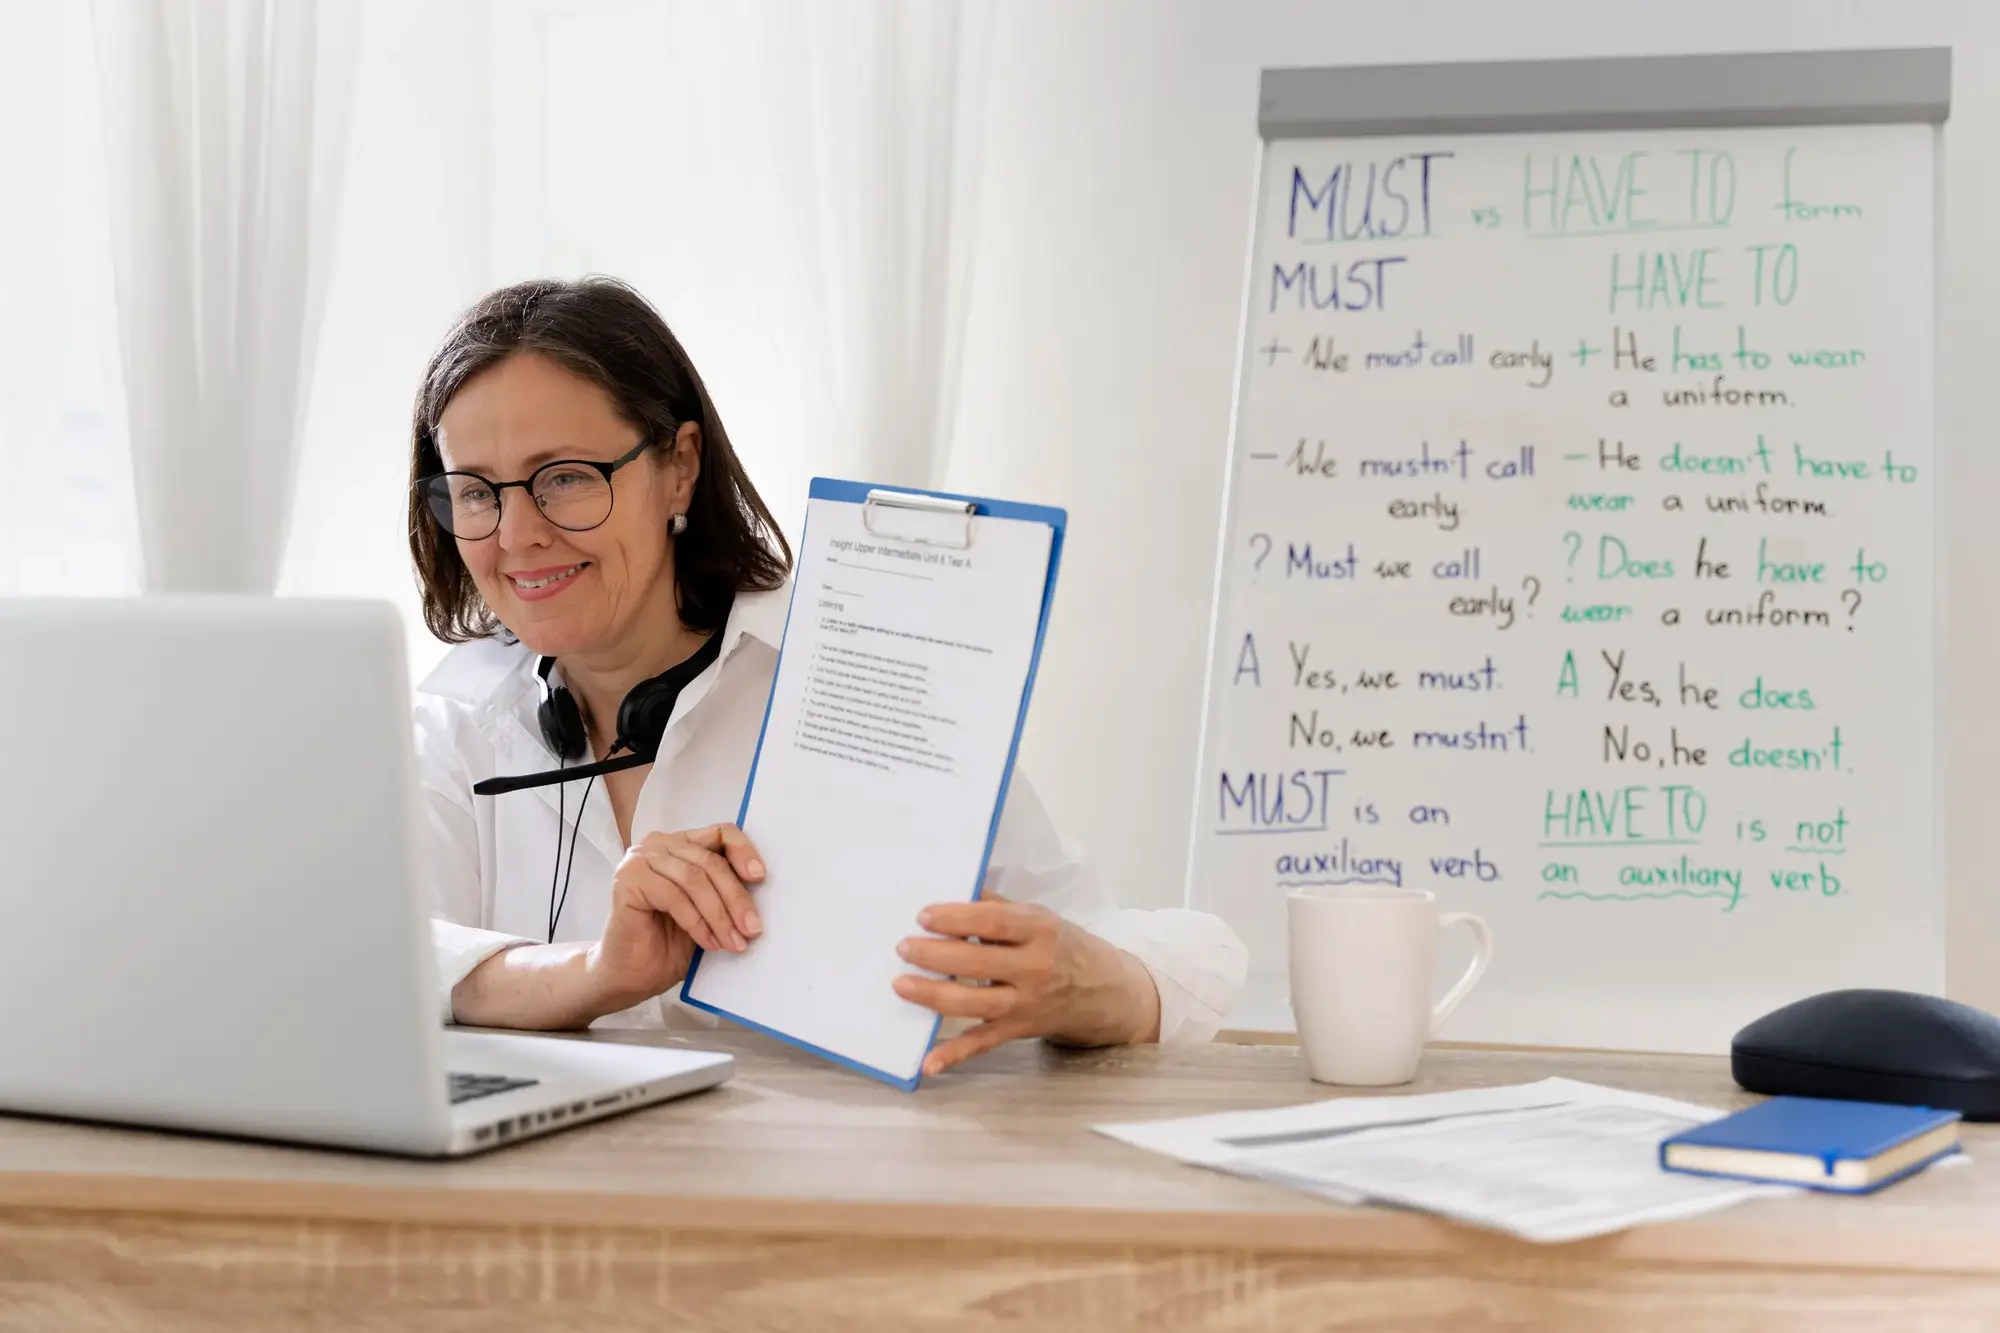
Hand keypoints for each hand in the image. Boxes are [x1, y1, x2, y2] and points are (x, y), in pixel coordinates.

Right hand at [586, 824, 765, 1013]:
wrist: (631, 975)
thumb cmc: (670, 943)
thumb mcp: (709, 912)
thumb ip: (726, 891)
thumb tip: (764, 886)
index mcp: (682, 844)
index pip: (721, 833)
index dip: (744, 851)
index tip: (760, 877)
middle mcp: (659, 845)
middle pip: (710, 861)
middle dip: (736, 898)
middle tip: (752, 929)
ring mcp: (640, 859)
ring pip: (694, 879)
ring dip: (719, 915)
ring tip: (733, 942)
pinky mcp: (628, 880)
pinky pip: (674, 896)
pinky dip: (697, 922)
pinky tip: (708, 942)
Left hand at [893, 892, 1161, 1076]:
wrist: (1107, 991)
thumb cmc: (1064, 946)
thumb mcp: (1039, 917)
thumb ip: (996, 906)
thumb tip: (952, 887)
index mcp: (1040, 930)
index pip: (992, 922)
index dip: (956, 919)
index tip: (922, 916)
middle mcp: (1035, 968)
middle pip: (976, 963)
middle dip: (934, 955)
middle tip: (902, 947)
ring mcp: (1026, 1003)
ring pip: (973, 1003)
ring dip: (933, 996)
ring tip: (901, 984)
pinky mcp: (1019, 1030)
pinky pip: (982, 1043)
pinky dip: (954, 1054)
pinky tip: (927, 1062)